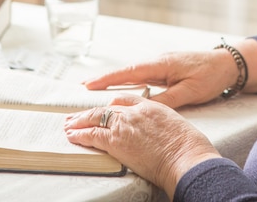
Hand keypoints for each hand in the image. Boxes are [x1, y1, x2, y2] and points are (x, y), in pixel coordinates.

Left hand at [64, 95, 220, 198]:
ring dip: (80, 122)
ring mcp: (125, 124)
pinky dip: (80, 134)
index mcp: (151, 106)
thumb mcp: (175, 126)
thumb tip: (154, 134)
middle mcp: (135, 112)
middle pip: (107, 108)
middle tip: (77, 116)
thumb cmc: (187, 147)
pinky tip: (72, 136)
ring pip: (96, 118)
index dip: (112, 104)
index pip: (125, 99)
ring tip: (69, 125)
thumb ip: (159, 125)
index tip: (105, 107)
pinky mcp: (117, 140)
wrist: (186, 157)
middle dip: (90, 113)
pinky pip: (92, 135)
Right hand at [84, 38, 256, 108]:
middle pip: (126, 72)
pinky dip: (129, 80)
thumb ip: (167, 99)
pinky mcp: (167, 69)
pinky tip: (123, 87)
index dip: (108, 79)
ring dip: (116, 80)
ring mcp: (162, 64)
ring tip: (96, 87)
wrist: (228, 63)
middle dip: (105, 78)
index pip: (129, 72)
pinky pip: (143, 75)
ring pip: (134, 73)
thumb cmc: (211, 75)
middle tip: (83, 85)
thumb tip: (145, 108)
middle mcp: (158, 62)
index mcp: (161, 65)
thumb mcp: (190, 91)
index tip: (89, 84)